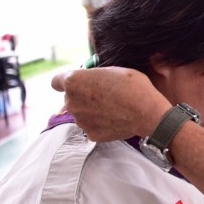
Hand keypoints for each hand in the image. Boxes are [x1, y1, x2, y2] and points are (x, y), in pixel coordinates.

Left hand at [51, 67, 169, 140]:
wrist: (147, 112)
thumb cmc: (133, 86)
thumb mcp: (112, 70)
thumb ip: (94, 76)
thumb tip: (91, 82)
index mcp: (74, 81)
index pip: (56, 82)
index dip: (66, 82)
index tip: (77, 84)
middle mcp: (71, 101)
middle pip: (70, 98)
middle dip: (82, 96)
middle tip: (103, 96)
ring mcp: (80, 120)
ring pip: (81, 113)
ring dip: (91, 111)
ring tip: (111, 109)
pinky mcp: (91, 134)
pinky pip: (91, 126)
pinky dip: (99, 124)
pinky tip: (114, 120)